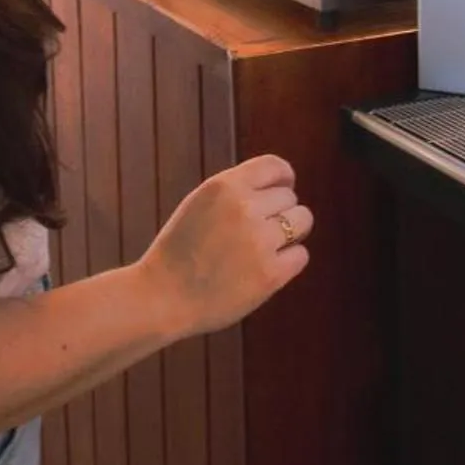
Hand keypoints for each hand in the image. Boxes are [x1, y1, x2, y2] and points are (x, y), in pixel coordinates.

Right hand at [136, 154, 312, 339]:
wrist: (162, 297)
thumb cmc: (180, 252)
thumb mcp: (199, 204)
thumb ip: (235, 192)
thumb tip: (282, 187)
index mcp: (223, 186)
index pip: (275, 166)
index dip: (284, 179)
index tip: (284, 190)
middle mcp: (244, 208)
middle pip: (290, 198)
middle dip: (280, 213)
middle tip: (258, 233)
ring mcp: (259, 241)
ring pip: (303, 221)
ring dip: (291, 233)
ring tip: (266, 248)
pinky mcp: (270, 273)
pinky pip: (301, 255)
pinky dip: (288, 262)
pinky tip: (265, 269)